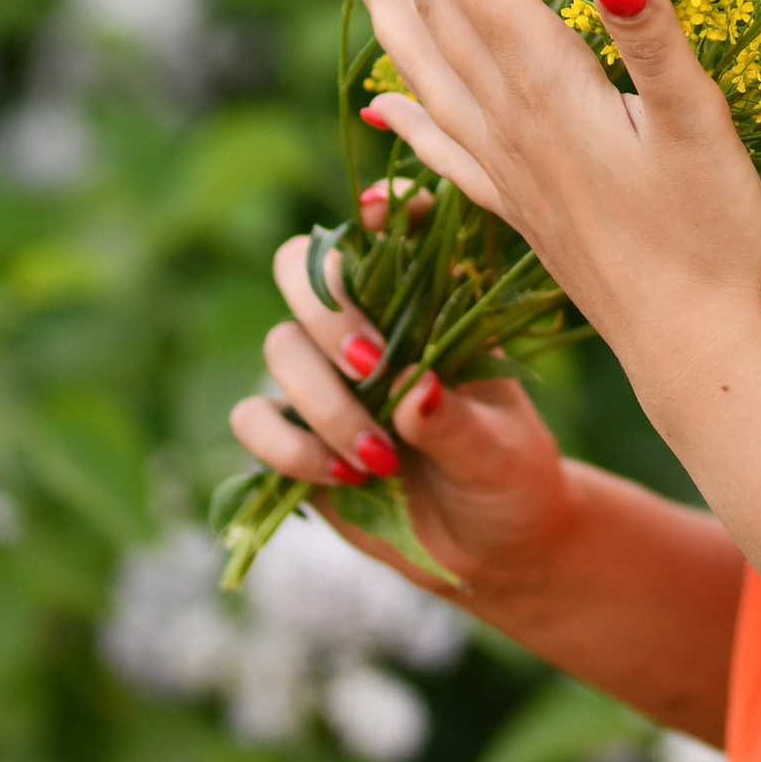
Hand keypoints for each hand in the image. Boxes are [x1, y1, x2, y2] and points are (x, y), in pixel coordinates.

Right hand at [228, 220, 578, 619]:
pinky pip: (252, 420)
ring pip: (279, 348)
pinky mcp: (292, 434)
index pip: (392, 232)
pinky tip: (342, 476)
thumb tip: (415, 392)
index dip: (381, 211)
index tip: (382, 213)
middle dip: (328, 311)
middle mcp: (367, 326)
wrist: (486, 550)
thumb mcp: (501, 452)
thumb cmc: (509, 478)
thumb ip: (456, 423)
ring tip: (382, 459)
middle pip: (304, 271)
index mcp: (427, 304)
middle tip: (372, 366)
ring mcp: (323, 378)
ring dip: (322, 402)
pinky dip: (285, 446)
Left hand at [328, 0, 760, 397]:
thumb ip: (656, 45)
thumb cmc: (709, 235)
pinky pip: (438, 144)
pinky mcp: (515, 207)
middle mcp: (506, 119)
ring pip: (422, 63)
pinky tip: (381, 102)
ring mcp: (503, 166)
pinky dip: (404, 110)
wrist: (688, 349)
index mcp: (544, 85)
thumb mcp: (701, 128)